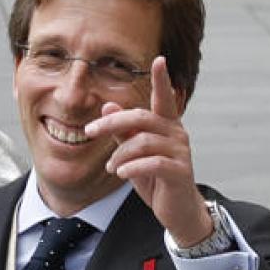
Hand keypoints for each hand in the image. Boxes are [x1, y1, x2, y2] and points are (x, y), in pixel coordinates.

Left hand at [84, 56, 211, 246]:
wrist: (177, 210)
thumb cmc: (155, 178)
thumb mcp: (134, 153)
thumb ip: (123, 131)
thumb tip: (107, 106)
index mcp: (166, 126)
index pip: (164, 98)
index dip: (161, 79)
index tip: (159, 59)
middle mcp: (176, 134)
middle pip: (141, 117)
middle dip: (112, 123)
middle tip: (89, 131)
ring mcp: (181, 152)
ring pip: (143, 142)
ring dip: (120, 154)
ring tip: (111, 167)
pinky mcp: (180, 171)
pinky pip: (153, 163)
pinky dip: (132, 167)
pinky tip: (122, 174)